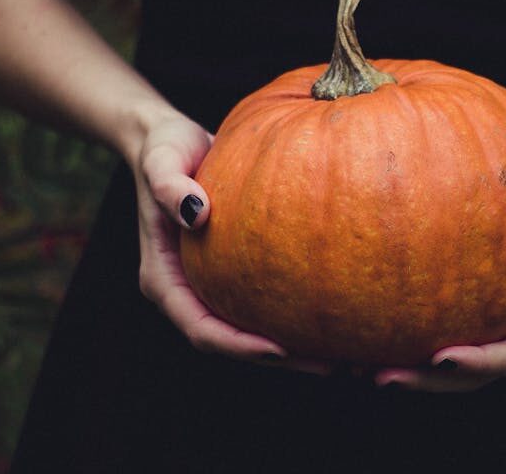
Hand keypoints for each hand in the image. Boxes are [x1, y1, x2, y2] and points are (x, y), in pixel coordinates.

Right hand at [132, 111, 329, 374]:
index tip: (279, 349)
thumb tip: (197, 213)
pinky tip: (337, 310)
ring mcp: (210, 284)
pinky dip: (295, 312)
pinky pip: (265, 301)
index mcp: (163, 280)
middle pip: (231, 341)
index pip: (201, 328)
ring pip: (251, 329)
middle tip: (331, 364)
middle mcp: (187, 291)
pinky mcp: (233, 271)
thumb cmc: (164, 148)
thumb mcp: (161, 160)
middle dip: (279, 359)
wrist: (171, 140)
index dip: (238, 346)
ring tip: (344, 351)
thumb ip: (169, 186)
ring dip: (294, 346)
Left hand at [373, 174, 505, 391]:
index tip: (442, 358)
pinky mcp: (469, 318)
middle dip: (429, 382)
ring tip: (358, 366)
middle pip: (474, 377)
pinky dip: (401, 339)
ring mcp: (493, 330)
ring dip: (408, 371)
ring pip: (449, 367)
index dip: (480, 364)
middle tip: (383, 377)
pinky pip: (434, 333)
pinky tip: (359, 332)